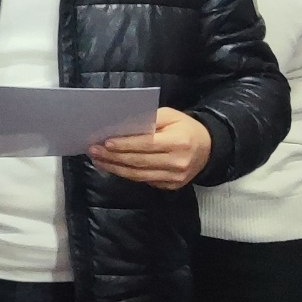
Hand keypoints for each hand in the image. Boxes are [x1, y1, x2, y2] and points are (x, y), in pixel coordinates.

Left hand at [88, 106, 212, 190]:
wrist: (208, 148)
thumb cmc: (185, 128)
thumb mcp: (171, 116)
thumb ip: (149, 120)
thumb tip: (123, 126)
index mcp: (178, 142)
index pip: (147, 144)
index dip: (125, 145)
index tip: (105, 143)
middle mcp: (177, 162)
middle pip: (139, 162)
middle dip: (113, 157)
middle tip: (93, 151)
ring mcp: (175, 178)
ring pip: (139, 175)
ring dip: (115, 168)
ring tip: (98, 160)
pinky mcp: (172, 186)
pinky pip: (145, 181)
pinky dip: (127, 174)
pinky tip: (114, 167)